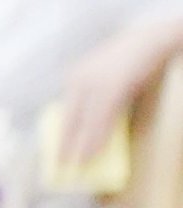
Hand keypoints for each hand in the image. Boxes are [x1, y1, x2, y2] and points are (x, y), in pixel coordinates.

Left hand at [53, 30, 164, 182]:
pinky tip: (92, 152)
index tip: (56, 152)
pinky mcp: (110, 88)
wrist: (150, 40)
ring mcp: (93, 83)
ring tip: (77, 166)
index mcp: (75, 78)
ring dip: (80, 146)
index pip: (64, 112)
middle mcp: (78, 79)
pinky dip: (96, 138)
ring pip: (83, 122)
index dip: (61, 134)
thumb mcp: (108, 81)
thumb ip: (97, 100)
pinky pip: (101, 120)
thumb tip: (92, 130)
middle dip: (65, 143)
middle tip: (61, 166)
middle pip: (68, 118)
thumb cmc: (133, 62)